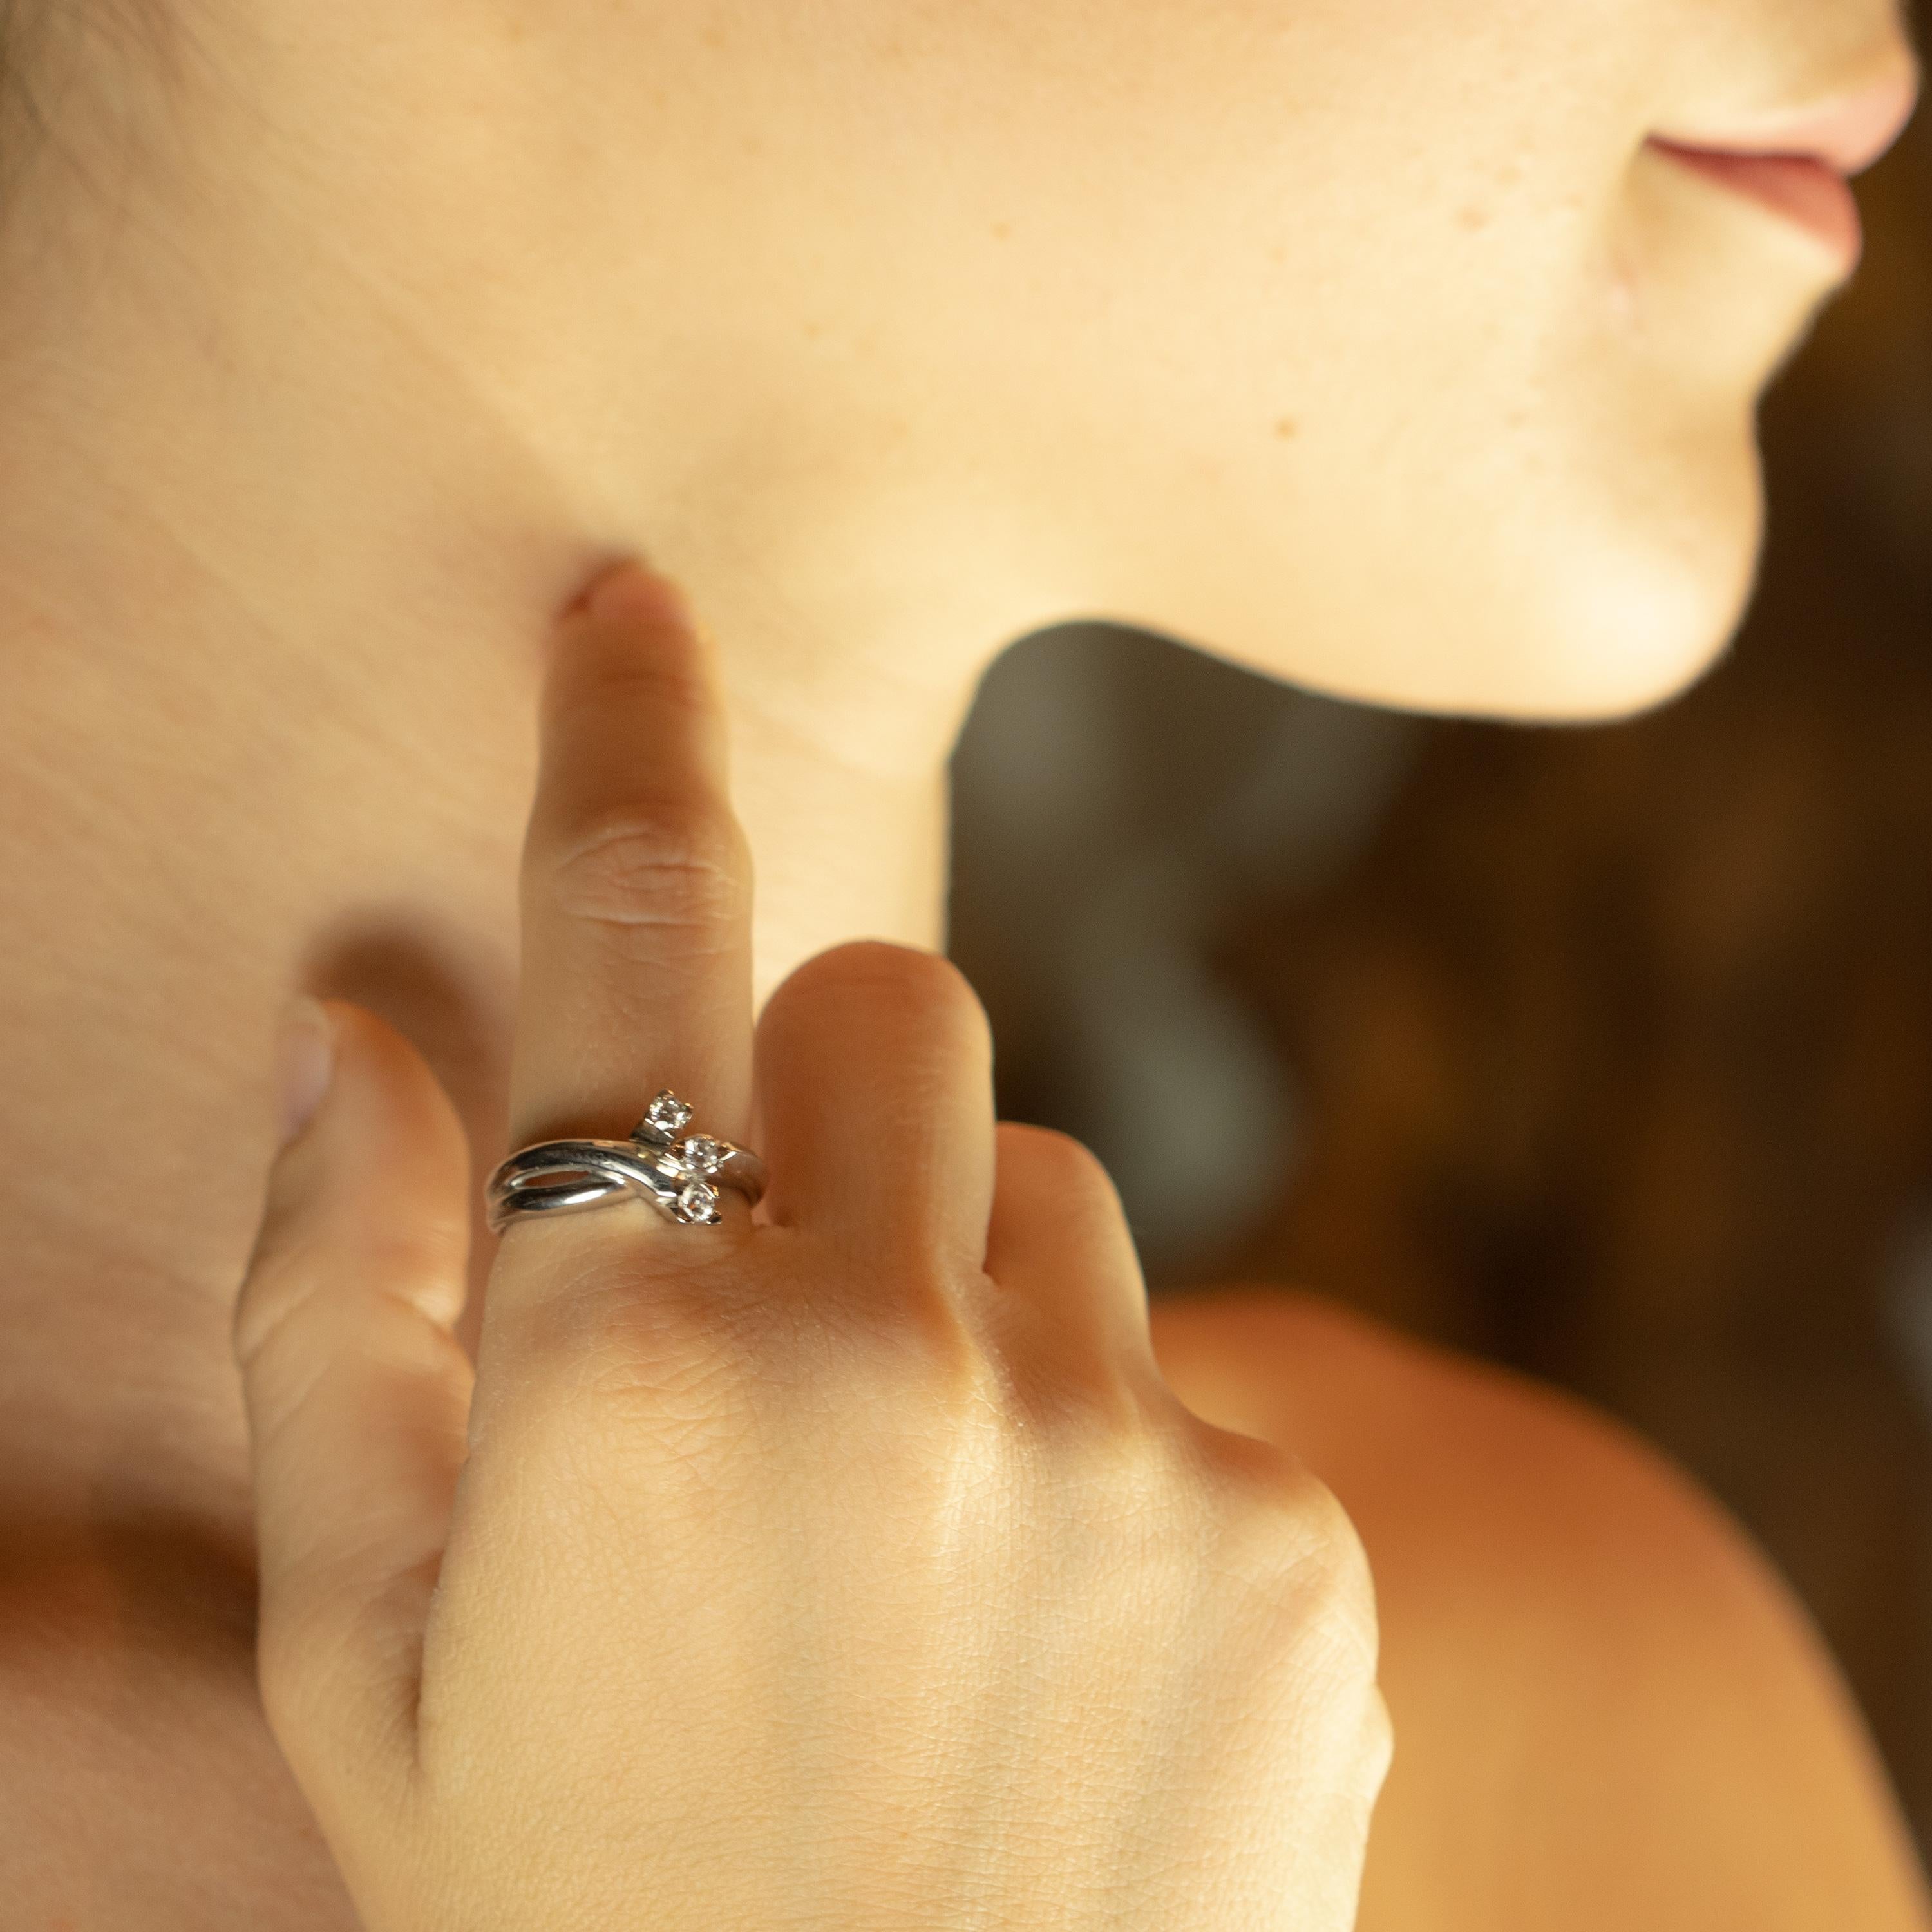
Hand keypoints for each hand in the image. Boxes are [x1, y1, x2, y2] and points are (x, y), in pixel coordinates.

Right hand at [233, 559, 1391, 1931]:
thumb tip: (343, 1037)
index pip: (628, 932)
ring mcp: (1128, 1455)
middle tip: (777, 1288)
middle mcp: (897, 1367)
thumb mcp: (370, 1668)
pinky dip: (1105, 1448)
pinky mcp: (1292, 1547)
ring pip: (1054, 1184)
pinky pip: (1186, 1367)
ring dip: (971, 1287)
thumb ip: (336, 1323)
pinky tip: (1043, 1639)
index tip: (632, 607)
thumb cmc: (578, 1914)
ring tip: (914, 1521)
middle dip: (827, 1094)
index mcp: (632, 1373)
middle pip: (905, 997)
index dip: (620, 735)